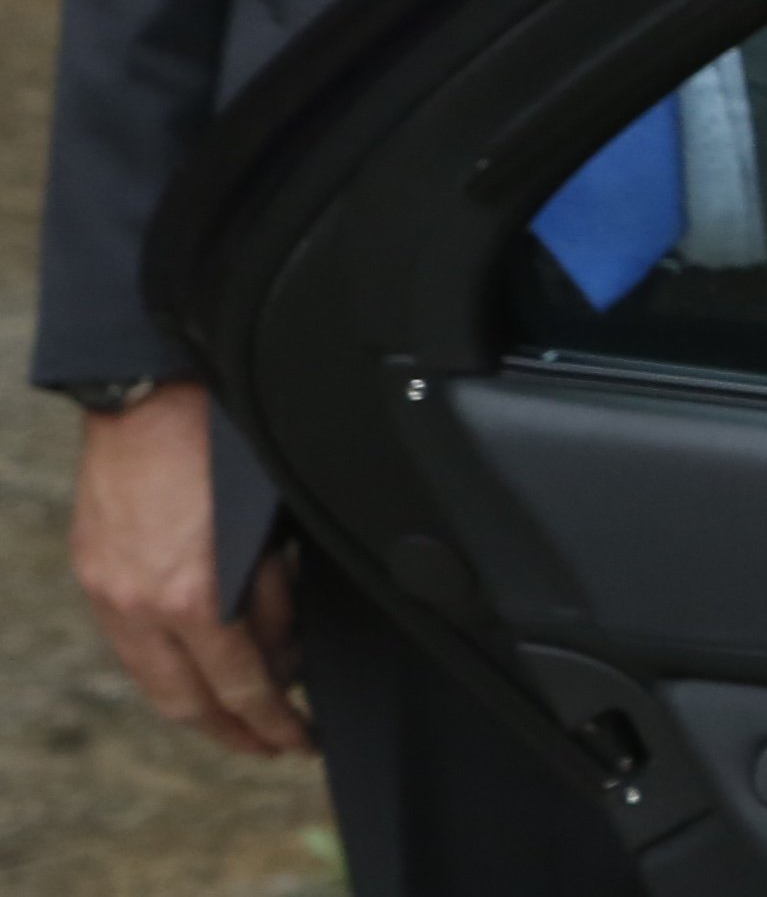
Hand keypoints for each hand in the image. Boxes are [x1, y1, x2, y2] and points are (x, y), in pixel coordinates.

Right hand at [71, 381, 309, 755]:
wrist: (151, 391)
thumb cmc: (226, 445)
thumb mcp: (278, 527)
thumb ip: (278, 599)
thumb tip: (284, 656)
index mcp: (197, 596)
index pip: (242, 688)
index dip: (276, 723)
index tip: (301, 740)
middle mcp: (144, 606)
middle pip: (189, 703)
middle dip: (235, 733)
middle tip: (274, 745)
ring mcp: (110, 592)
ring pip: (154, 680)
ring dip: (197, 708)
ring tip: (237, 720)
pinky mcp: (94, 572)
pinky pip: (130, 644)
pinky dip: (166, 668)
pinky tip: (194, 669)